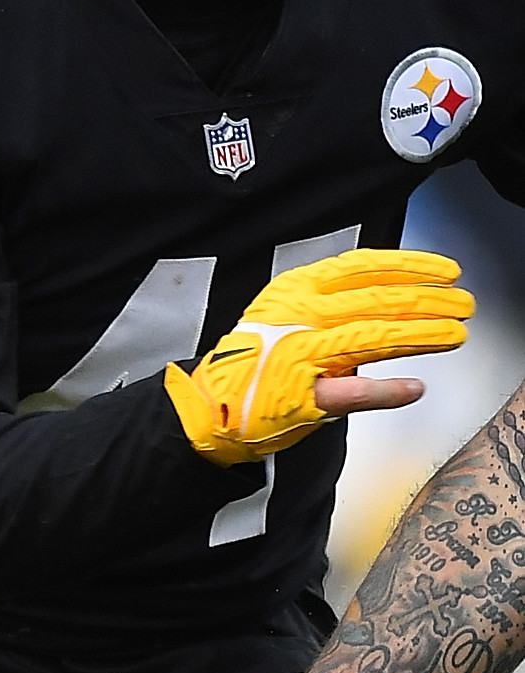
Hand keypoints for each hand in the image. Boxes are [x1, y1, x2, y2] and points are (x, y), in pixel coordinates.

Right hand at [164, 249, 471, 464]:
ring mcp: (300, 355)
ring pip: (373, 337)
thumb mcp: (284, 311)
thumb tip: (393, 294)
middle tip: (463, 303)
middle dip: (428, 300)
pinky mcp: (302, 395)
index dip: (409, 266)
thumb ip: (332, 301)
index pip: (361, 268)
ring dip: (421, 336)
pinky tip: (414, 389)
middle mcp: (298, 317)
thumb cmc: (253, 361)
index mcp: (294, 290)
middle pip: (376, 300)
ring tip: (455, 335)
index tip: (444, 269)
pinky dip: (386, 391)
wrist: (208, 406)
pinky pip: (352, 392)